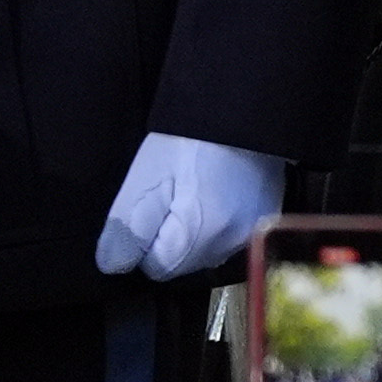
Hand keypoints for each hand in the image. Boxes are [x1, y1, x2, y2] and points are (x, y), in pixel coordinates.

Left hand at [95, 131, 274, 280]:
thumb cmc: (187, 144)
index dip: (144, 242)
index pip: (157, 268)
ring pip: (207, 249)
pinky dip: (217, 220)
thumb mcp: (144, 184)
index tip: (149, 208)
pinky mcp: (268, 217)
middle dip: (169, 237)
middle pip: (185, 261)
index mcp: (200, 239)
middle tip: (170, 193)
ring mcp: (254, 232)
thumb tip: (113, 266)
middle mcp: (232, 245)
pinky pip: (230, 234)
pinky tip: (213, 192)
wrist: (240, 113)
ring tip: (192, 190)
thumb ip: (127, 232)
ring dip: (194, 230)